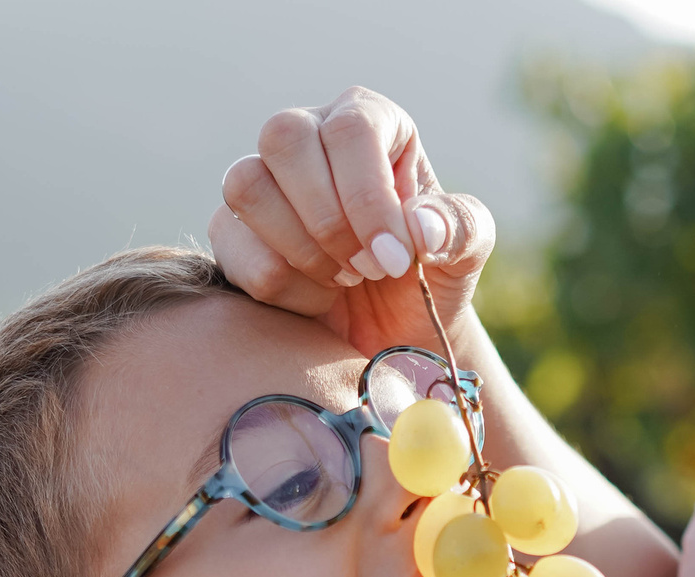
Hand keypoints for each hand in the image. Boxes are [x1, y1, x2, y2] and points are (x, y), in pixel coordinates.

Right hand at [209, 87, 494, 356]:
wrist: (391, 336)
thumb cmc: (430, 279)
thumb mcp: (465, 252)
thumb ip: (459, 228)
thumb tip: (421, 227)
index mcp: (368, 122)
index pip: (351, 131)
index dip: (368, 198)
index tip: (396, 259)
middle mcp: (309, 135)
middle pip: (285, 138)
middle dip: (329, 221)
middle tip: (369, 270)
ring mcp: (262, 179)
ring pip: (246, 185)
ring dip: (301, 250)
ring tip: (345, 279)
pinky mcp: (232, 229)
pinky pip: (229, 241)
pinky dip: (279, 284)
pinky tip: (316, 298)